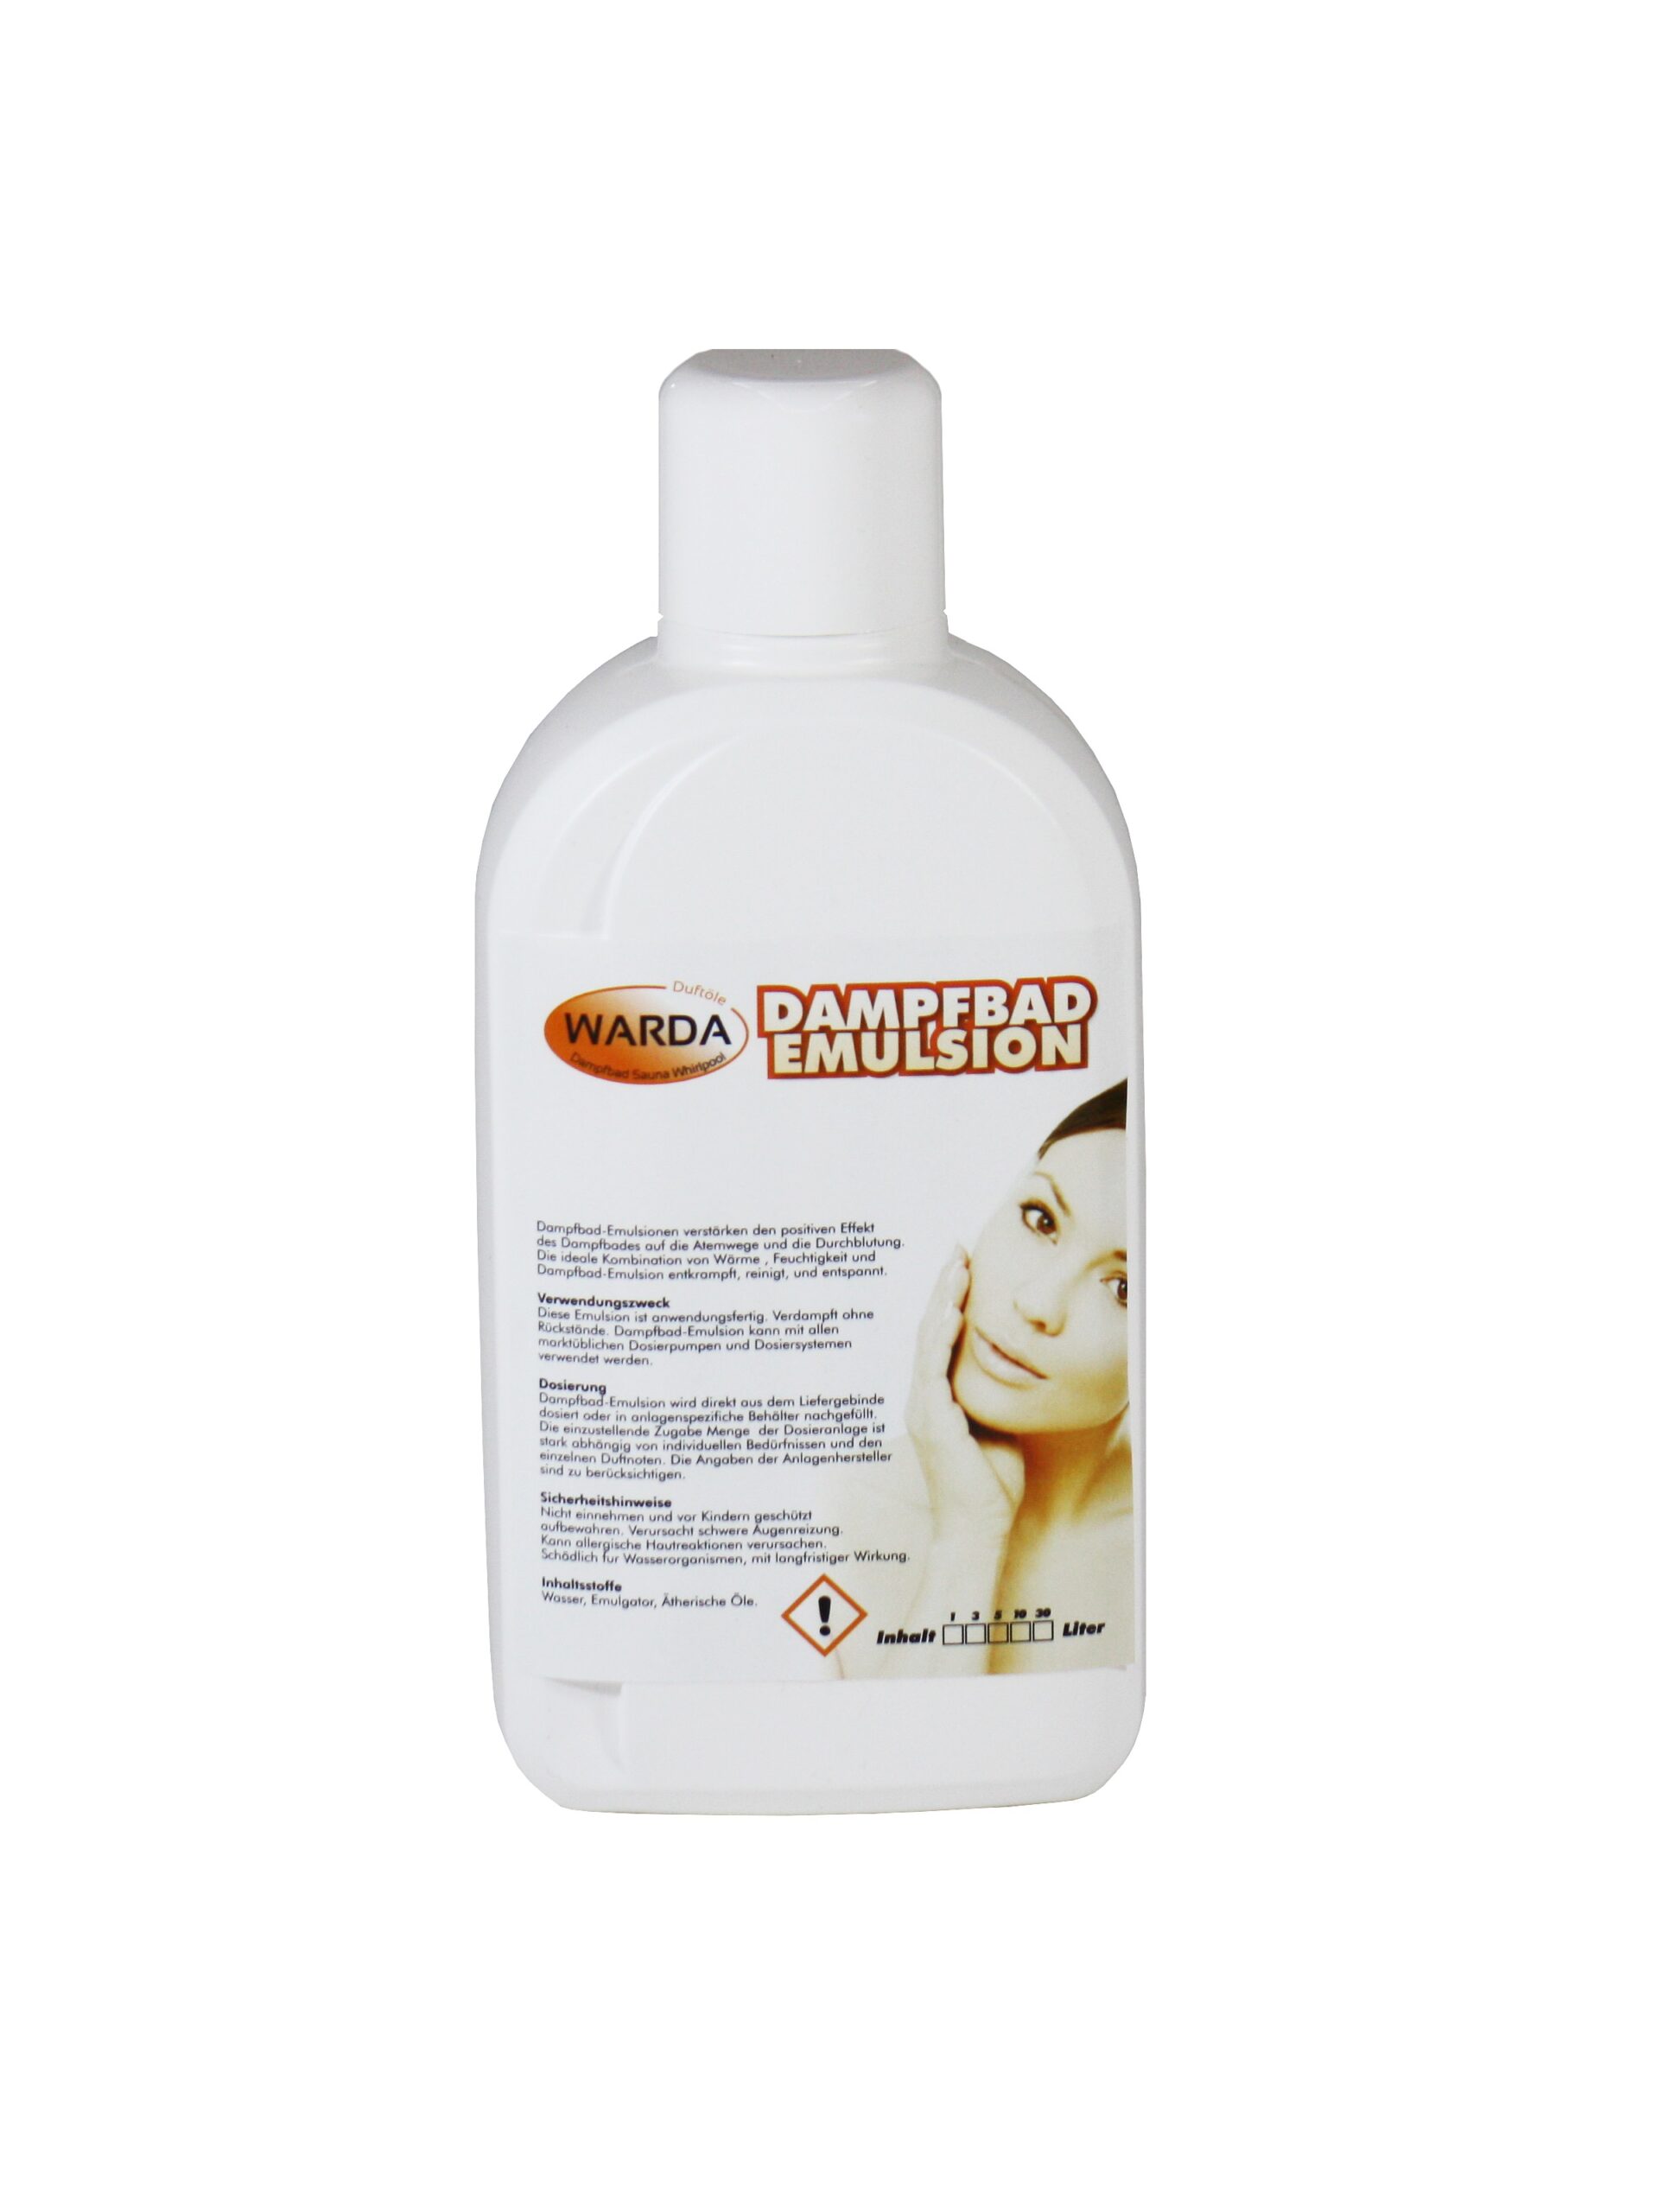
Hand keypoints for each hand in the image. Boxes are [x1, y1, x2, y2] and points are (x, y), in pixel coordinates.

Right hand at [906, 1247, 1024, 1542]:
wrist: (977, 1528)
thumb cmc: (989, 1485)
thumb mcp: (995, 1426)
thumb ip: (992, 1395)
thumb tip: (1011, 1366)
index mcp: (937, 1399)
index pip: (940, 1338)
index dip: (950, 1299)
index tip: (963, 1265)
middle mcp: (924, 1399)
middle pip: (930, 1330)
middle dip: (944, 1288)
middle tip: (957, 1250)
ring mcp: (924, 1409)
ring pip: (928, 1342)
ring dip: (943, 1302)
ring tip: (957, 1268)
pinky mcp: (932, 1421)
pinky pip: (933, 1370)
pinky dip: (941, 1339)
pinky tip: (953, 1313)